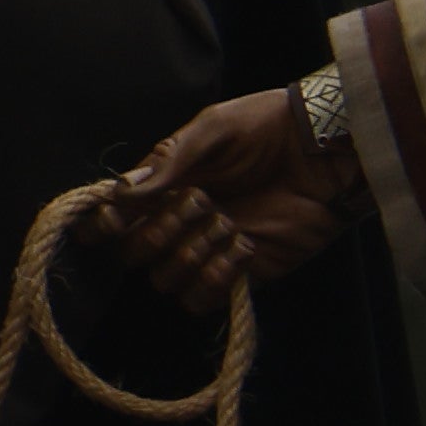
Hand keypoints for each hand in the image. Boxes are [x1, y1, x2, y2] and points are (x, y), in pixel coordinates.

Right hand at [101, 83, 364, 313]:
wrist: (324, 150)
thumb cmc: (265, 128)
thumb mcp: (212, 129)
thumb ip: (167, 161)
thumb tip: (121, 193)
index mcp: (161, 189)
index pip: (110, 221)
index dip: (101, 226)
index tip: (115, 217)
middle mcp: (177, 225)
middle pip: (133, 256)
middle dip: (159, 232)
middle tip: (201, 202)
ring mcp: (208, 252)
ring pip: (166, 281)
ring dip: (192, 253)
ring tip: (229, 223)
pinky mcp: (242, 273)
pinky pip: (206, 297)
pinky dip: (217, 276)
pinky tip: (244, 244)